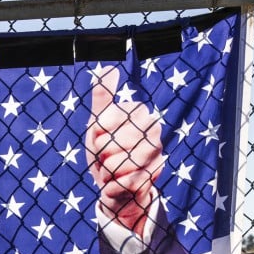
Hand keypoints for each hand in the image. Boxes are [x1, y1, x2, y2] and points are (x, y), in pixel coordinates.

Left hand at [85, 66, 162, 237]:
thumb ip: (102, 96)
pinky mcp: (154, 176)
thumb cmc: (104, 150)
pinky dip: (114, 185)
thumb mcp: (97, 123)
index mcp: (139, 112)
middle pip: (112, 143)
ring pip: (118, 164)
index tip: (98, 138)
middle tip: (105, 158)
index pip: (105, 122)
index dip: (96, 134)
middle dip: (101, 155)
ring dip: (107, 172)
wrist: (114, 184)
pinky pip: (124, 181)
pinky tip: (118, 182)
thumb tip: (107, 68)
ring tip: (111, 170)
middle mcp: (154, 130)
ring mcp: (156, 152)